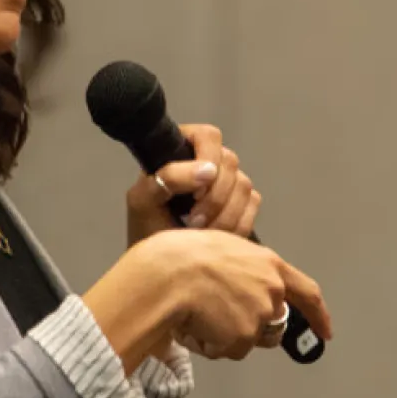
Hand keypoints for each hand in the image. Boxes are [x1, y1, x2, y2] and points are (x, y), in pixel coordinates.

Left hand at [125, 124, 260, 246]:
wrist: (162, 260)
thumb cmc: (146, 226)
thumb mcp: (143, 200)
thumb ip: (169, 178)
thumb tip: (208, 170)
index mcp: (181, 149)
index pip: (208, 136)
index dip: (208, 158)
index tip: (195, 192)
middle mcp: (208, 159)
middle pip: (230, 162)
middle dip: (214, 198)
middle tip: (194, 221)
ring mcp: (227, 180)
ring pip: (244, 186)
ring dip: (224, 215)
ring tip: (201, 232)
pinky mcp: (242, 201)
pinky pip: (253, 205)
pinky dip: (236, 224)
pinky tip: (216, 235)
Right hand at [146, 229, 331, 361]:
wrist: (166, 275)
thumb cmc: (182, 255)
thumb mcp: (223, 247)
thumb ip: (244, 267)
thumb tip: (239, 282)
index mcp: (268, 263)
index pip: (307, 293)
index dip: (318, 315)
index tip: (326, 330)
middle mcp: (272, 290)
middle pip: (271, 322)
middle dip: (250, 326)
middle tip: (217, 315)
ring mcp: (260, 315)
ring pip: (247, 338)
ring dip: (227, 335)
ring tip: (199, 313)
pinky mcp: (243, 337)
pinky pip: (226, 350)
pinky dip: (210, 344)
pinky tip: (194, 325)